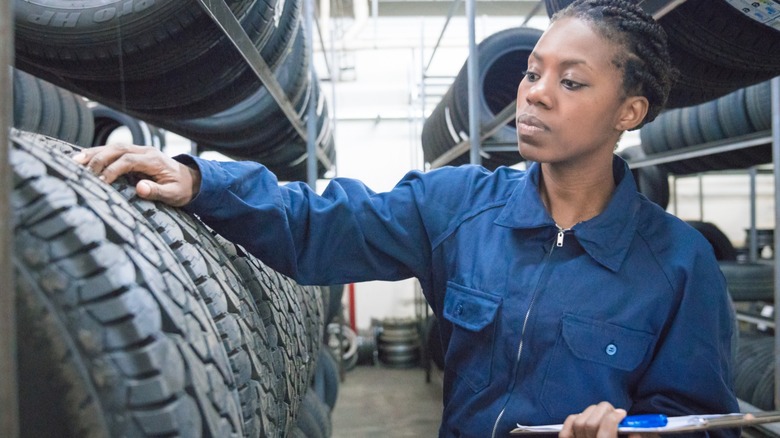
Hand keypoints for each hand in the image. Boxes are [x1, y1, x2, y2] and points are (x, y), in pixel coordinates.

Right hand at [72, 143, 200, 206]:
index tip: (101, 181)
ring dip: (93, 153)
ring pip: (112, 147)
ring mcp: (139, 151)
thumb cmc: (182, 189)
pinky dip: (97, 154)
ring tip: (74, 162)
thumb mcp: (174, 194)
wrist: (191, 180)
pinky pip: (113, 151)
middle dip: (98, 159)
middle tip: (82, 173)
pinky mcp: (134, 155)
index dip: (113, 169)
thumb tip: (140, 188)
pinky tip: (82, 159)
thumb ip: (157, 191)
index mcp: (154, 160)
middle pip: (117, 149)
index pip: (128, 160)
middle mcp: (145, 151)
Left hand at [559, 402, 659, 437]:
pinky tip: (585, 418)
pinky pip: (566, 429)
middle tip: (613, 411)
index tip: (622, 413)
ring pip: (579, 422)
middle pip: (591, 424)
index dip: (614, 417)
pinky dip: (574, 419)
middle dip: (603, 411)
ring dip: (590, 412)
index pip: (606, 431)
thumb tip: (634, 432)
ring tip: (601, 414)